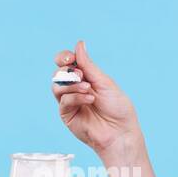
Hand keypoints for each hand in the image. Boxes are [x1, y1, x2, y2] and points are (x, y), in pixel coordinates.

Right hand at [52, 40, 140, 157]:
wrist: (120, 132)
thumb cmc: (118, 108)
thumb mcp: (104, 82)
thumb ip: (88, 65)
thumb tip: (79, 44)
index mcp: (86, 77)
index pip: (67, 62)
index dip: (65, 57)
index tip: (70, 58)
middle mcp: (75, 88)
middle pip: (59, 73)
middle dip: (66, 70)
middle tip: (79, 74)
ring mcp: (70, 102)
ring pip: (57, 86)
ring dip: (72, 84)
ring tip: (88, 89)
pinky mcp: (67, 114)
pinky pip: (63, 100)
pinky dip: (75, 97)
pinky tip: (89, 99)